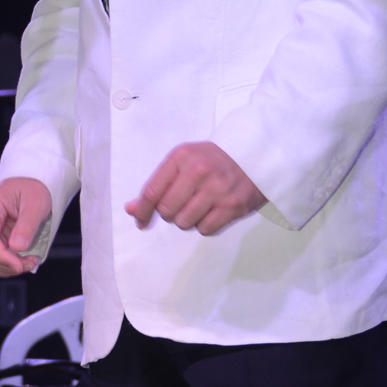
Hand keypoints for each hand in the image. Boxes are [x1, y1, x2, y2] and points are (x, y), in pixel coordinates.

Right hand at [0, 176, 53, 275]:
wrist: (28, 183)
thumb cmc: (33, 190)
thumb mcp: (37, 204)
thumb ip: (27, 225)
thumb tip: (17, 247)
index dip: (1, 257)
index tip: (20, 266)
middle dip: (5, 264)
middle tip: (30, 264)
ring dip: (3, 267)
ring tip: (26, 263)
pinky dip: (2, 265)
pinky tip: (18, 261)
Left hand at [126, 141, 265, 236]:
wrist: (254, 157)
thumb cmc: (212, 161)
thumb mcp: (183, 162)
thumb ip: (157, 185)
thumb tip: (131, 210)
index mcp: (181, 157)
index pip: (152, 192)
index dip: (143, 211)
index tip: (140, 221)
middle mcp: (199, 171)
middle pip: (167, 211)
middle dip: (169, 214)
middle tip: (180, 205)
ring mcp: (217, 189)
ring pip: (184, 223)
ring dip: (187, 220)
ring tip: (198, 207)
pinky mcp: (233, 206)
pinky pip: (205, 230)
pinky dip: (204, 226)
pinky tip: (212, 211)